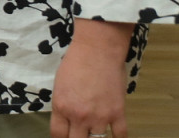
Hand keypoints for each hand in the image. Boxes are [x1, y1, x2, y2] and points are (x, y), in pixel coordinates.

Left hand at [50, 19, 133, 137]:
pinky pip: (120, 135)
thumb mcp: (59, 85)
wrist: (98, 50)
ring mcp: (100, 117)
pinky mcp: (118, 113)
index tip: (65, 137)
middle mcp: (79, 116)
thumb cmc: (75, 62)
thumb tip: (67, 120)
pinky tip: (114, 136)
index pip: (58, 135)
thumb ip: (63, 105)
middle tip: (79, 134)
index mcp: (61, 107)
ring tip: (94, 133)